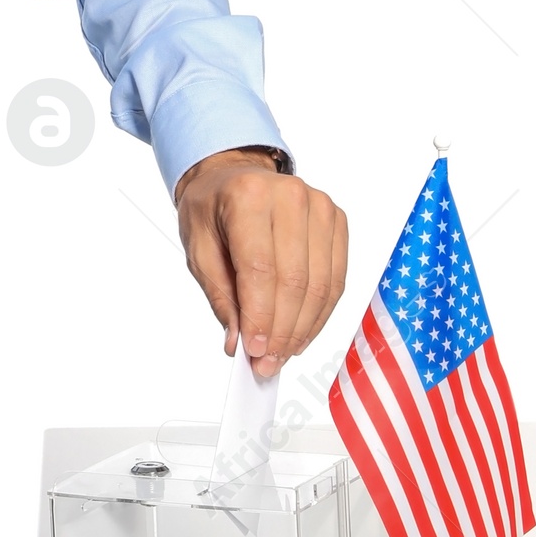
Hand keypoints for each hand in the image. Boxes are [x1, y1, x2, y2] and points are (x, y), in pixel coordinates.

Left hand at [175, 149, 347, 378]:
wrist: (233, 174)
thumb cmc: (212, 209)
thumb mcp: (197, 249)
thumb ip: (220, 296)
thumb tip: (239, 342)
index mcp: (247, 197)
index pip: (260, 269)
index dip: (261, 316)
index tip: (255, 351)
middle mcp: (290, 196)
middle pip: (295, 281)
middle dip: (282, 330)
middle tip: (268, 362)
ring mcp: (320, 207)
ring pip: (321, 285)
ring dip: (303, 328)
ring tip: (283, 354)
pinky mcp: (338, 221)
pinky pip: (336, 279)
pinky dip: (320, 313)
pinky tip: (302, 333)